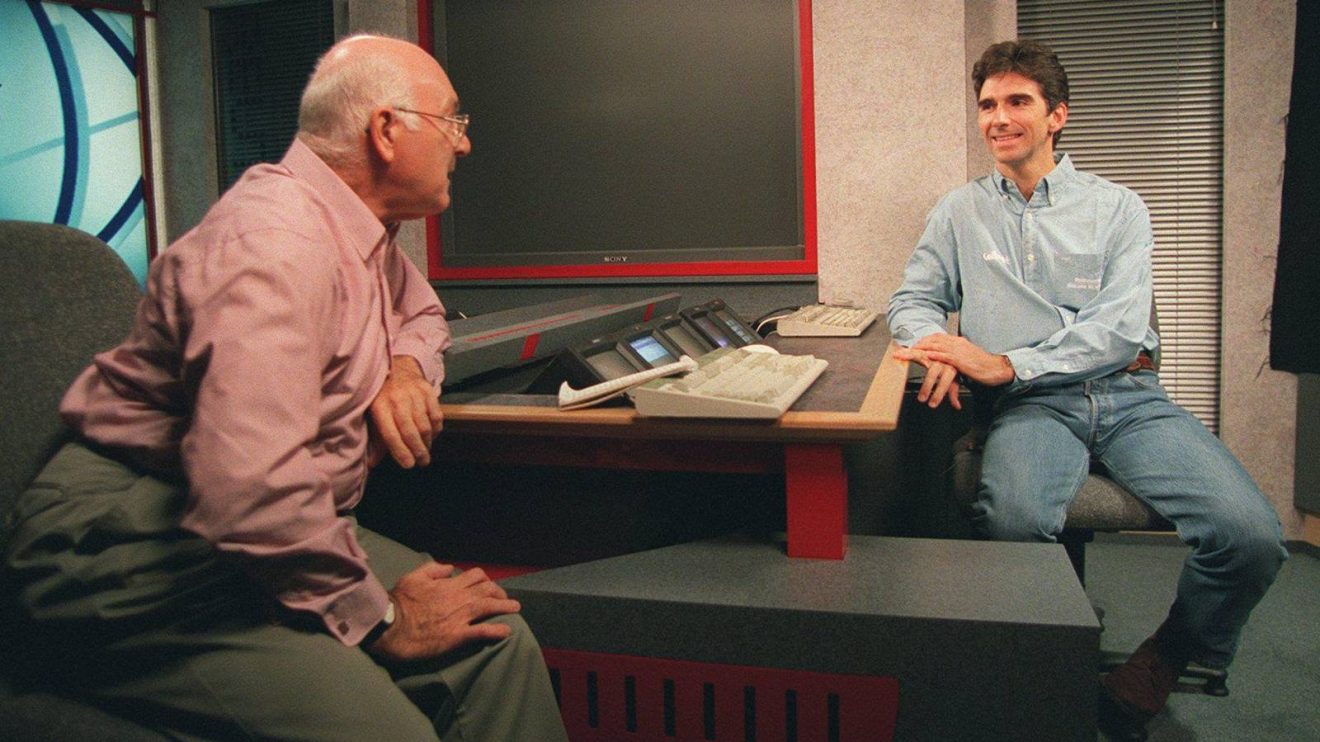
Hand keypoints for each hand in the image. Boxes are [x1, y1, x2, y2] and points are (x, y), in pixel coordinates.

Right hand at [367, 562, 520, 661]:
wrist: (389, 626)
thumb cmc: (399, 602)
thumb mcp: (413, 577)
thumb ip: (433, 569)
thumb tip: (450, 568)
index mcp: (448, 585)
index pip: (475, 576)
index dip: (485, 580)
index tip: (488, 586)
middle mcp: (457, 598)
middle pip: (487, 590)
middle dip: (499, 592)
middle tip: (505, 599)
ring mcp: (459, 617)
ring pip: (489, 607)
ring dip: (505, 606)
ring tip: (515, 608)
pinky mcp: (457, 636)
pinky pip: (483, 631)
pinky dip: (497, 631)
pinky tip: (506, 632)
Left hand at [369, 356, 442, 467]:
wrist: (396, 366)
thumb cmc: (382, 396)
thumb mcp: (374, 415)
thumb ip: (376, 439)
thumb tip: (372, 464)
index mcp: (379, 406)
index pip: (391, 434)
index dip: (400, 452)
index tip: (408, 465)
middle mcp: (397, 399)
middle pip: (410, 431)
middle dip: (418, 451)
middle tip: (422, 463)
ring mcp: (414, 393)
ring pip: (425, 425)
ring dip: (427, 443)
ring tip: (426, 452)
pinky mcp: (428, 390)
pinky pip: (436, 415)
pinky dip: (436, 429)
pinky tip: (432, 436)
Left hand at [895, 334, 1014, 388]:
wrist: (997, 368)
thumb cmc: (983, 366)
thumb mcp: (966, 360)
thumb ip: (955, 359)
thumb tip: (948, 363)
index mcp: (958, 341)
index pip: (937, 337)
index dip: (923, 340)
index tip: (912, 344)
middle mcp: (957, 343)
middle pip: (932, 340)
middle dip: (916, 345)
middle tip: (902, 350)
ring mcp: (958, 350)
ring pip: (934, 347)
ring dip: (919, 350)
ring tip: (907, 354)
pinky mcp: (961, 360)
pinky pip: (945, 356)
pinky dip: (933, 354)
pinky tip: (925, 356)